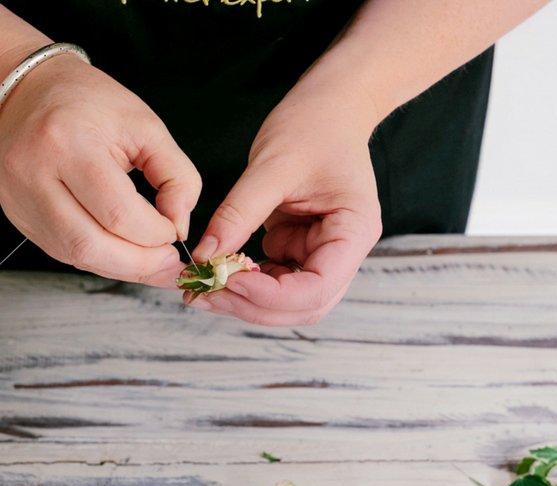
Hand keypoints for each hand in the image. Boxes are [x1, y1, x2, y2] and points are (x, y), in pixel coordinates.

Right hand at [0, 55, 200, 286]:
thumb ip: (177, 176)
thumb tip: (179, 225)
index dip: (155, 234)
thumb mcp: (145, 126)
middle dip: (139, 264)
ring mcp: (19, 198)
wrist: (27, 93)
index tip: (174, 231)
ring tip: (149, 264)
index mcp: (67, 141)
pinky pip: (63, 252)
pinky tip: (120, 252)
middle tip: (168, 264)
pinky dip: (98, 258)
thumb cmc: (88, 104)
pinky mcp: (17, 215)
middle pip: (91, 244)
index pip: (118, 213)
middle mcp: (34, 173)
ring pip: (76, 256)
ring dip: (120, 267)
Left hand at [191, 79, 381, 324]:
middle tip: (203, 293)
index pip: (317, 288)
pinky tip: (216, 270)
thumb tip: (205, 256)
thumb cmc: (313, 126)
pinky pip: (273, 282)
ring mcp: (322, 254)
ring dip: (245, 301)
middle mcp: (343, 252)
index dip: (270, 295)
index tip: (228, 280)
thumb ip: (238, 214)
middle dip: (252, 305)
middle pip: (303, 306)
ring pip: (287, 303)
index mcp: (354, 231)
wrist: (329, 108)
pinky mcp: (300, 250)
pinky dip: (244, 283)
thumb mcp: (272, 166)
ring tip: (202, 287)